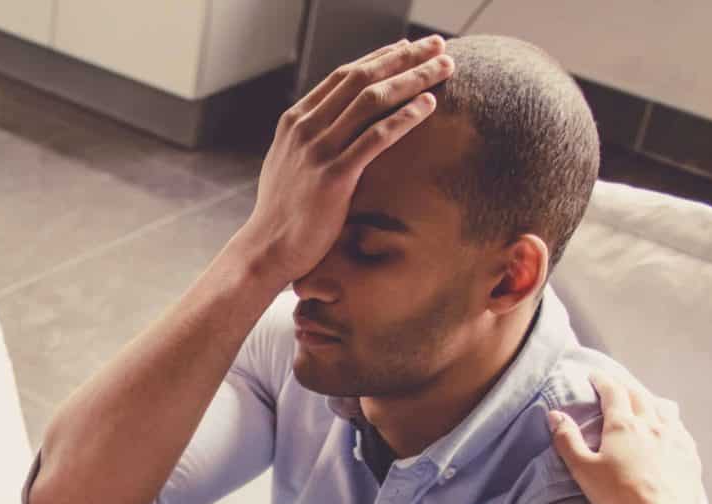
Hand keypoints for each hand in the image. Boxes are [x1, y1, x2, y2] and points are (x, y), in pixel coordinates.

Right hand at [237, 36, 451, 282]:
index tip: (408, 47)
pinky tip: (428, 105)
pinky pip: (376, 138)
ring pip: (372, 101)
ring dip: (413, 78)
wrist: (266, 250)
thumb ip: (309, 136)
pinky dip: (405, 117)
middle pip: (362, 78)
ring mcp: (318, 152)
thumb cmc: (283, 211)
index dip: (380, 56)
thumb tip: (334, 120)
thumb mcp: (288, 162)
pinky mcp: (333, 177)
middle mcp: (305, 129)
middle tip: (437, 45)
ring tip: (444, 67)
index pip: (343, 75)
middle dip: (404, 57)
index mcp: (295, 120)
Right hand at [549, 371, 711, 503]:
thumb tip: (554, 415)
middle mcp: (652, 423)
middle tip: (615, 385)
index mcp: (624, 425)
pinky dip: (669, 421)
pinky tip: (667, 430)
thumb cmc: (620, 496)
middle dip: (625, 386)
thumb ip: (567, 440)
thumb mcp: (584, 470)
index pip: (613, 392)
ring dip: (651, 399)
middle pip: (639, 394)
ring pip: (664, 407)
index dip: (602, 381)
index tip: (594, 376)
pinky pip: (680, 427)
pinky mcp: (689, 452)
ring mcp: (675, 436)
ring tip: (644, 402)